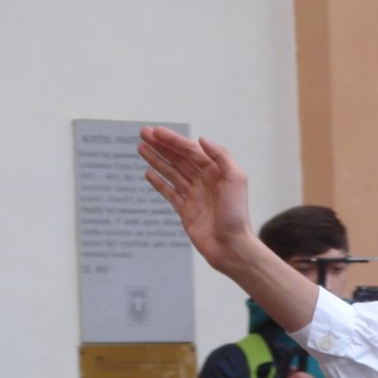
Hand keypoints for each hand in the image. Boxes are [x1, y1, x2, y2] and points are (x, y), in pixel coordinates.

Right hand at [138, 126, 255, 273]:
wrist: (231, 246)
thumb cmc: (237, 214)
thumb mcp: (236, 179)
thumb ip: (221, 156)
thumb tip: (201, 139)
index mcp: (216, 171)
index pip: (190, 150)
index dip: (173, 140)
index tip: (155, 131)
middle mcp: (204, 181)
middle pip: (179, 158)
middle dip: (161, 146)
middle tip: (143, 133)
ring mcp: (194, 196)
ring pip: (172, 173)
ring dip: (157, 160)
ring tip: (141, 148)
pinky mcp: (186, 211)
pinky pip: (170, 193)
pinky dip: (159, 182)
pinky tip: (148, 172)